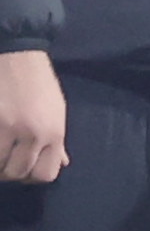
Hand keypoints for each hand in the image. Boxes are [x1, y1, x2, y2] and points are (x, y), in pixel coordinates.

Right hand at [0, 49, 64, 185]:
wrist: (16, 54)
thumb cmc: (38, 82)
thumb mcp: (56, 110)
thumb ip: (56, 140)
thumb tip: (63, 163)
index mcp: (55, 132)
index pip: (46, 174)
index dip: (32, 176)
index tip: (22, 168)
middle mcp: (34, 134)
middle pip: (18, 173)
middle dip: (8, 173)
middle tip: (2, 161)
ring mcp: (9, 127)